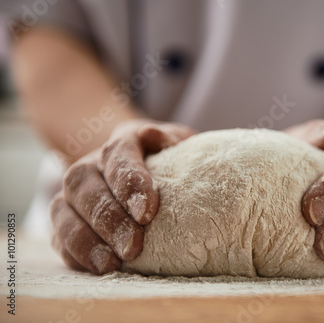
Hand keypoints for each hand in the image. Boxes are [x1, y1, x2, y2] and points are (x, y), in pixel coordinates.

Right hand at [49, 120, 194, 273]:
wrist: (145, 166)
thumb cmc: (169, 160)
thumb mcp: (180, 145)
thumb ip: (175, 142)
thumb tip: (161, 140)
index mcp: (124, 141)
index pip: (118, 155)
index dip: (129, 183)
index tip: (146, 213)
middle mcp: (92, 163)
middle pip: (86, 185)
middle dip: (108, 219)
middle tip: (133, 247)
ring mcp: (73, 191)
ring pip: (63, 210)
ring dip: (87, 240)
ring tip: (113, 263)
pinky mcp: (65, 217)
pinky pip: (58, 235)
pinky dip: (75, 253)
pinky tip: (98, 267)